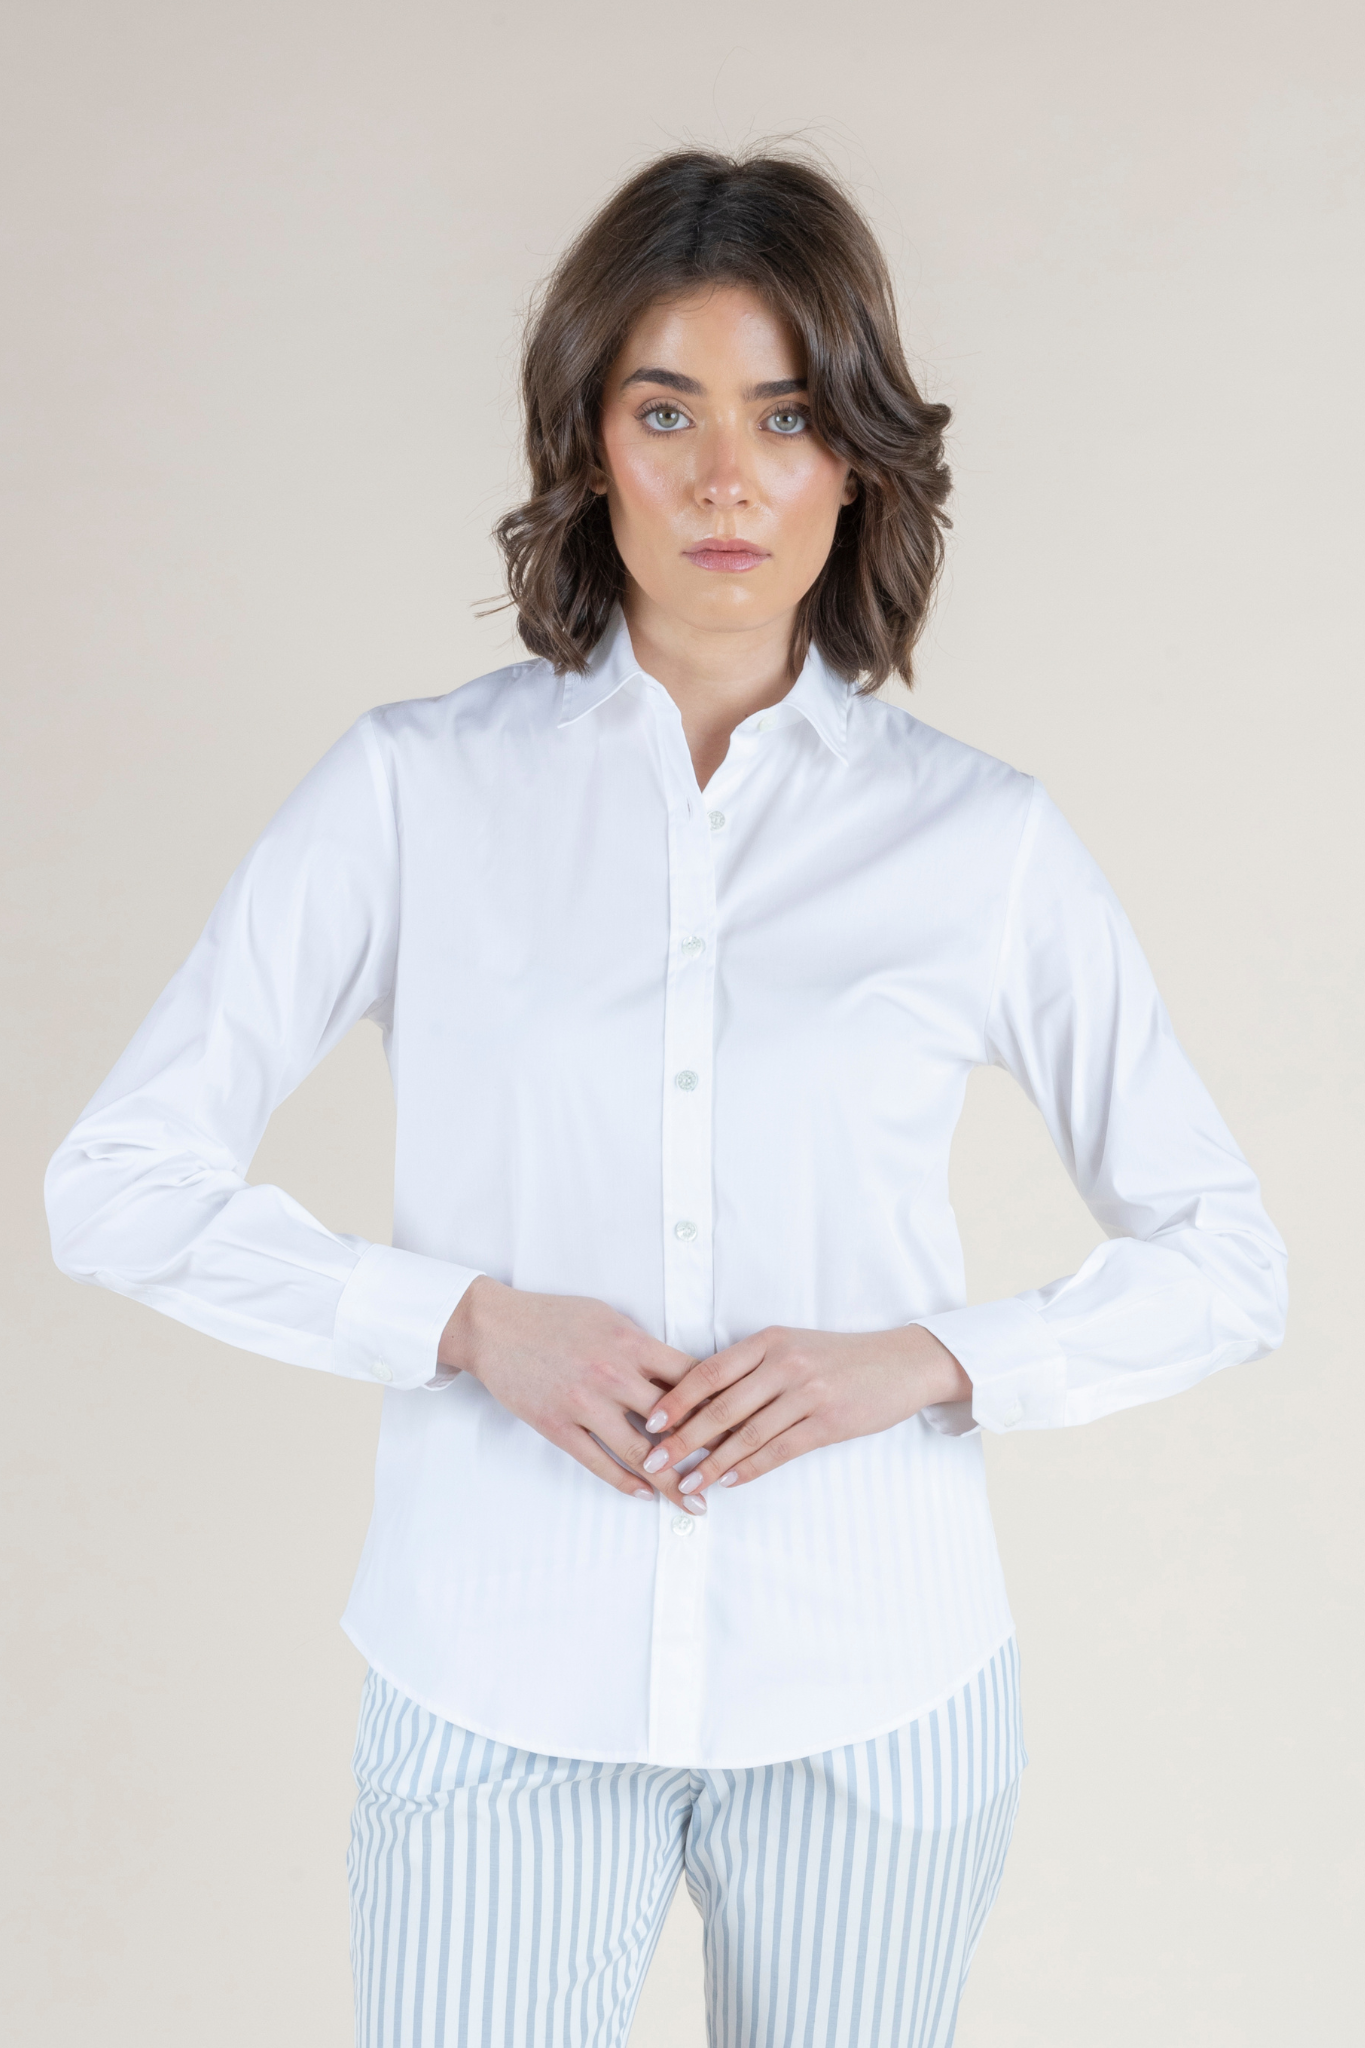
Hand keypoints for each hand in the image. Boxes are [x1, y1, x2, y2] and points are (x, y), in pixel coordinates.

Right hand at [437, 1277, 721, 1509]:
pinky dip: (625, 1482)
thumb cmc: (555, 1317)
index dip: (721, 1405)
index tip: (744, 1426)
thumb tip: (685, 1372)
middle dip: (707, 1451)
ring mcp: (584, 1403)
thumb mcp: (608, 1319)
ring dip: (671, 1481)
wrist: (494, 1326)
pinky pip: (598, 1462)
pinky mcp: (557, 1425)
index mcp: (631, 1343)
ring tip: (695, 1502)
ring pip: (640, 1451)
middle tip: (732, 1475)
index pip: (691, 1378)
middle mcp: (613, 1374)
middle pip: (674, 1421)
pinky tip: (644, 1495)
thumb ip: (645, 1347)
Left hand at [636, 1323, 972, 1498]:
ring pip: (747, 1433)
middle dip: (682, 1437)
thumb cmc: (839, 1358)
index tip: (649, 1423)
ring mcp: (808, 1392)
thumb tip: (702, 1404)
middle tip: (654, 1461)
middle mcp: (785, 1363)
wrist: (901, 1363)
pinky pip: (780, 1450)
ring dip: (712, 1462)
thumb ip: (752, 1369)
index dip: (676, 1399)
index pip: (709, 1372)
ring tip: (686, 1482)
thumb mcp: (792, 1348)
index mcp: (768, 1341)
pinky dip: (751, 1468)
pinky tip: (730, 1482)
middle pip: (721, 1406)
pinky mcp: (829, 1422)